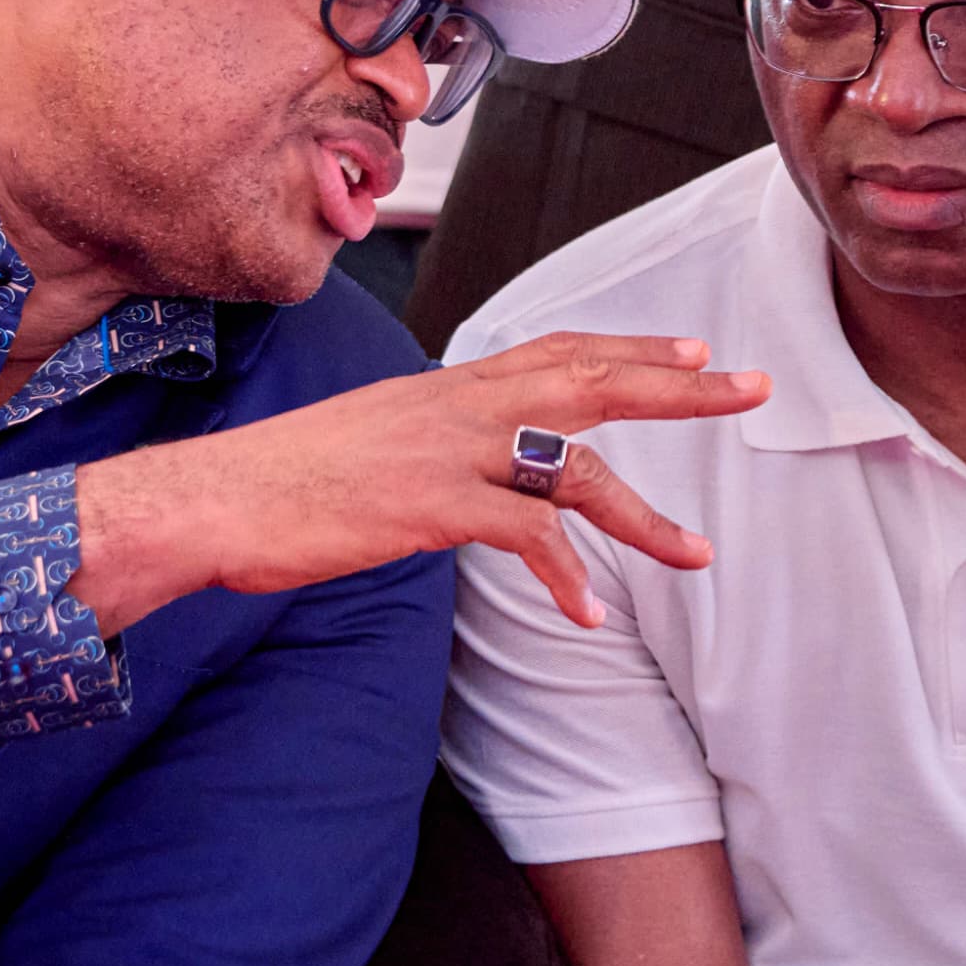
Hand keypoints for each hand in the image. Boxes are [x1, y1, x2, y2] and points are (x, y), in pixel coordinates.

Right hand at [68, 333, 770, 633]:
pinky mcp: (430, 505)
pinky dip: (565, 576)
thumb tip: (469, 466)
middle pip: (589, 381)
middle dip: (678, 387)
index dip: (629, 350)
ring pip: (573, 466)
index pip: (555, 350)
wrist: (216, 495)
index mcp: (445, 386)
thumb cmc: (284, 477)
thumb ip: (432, 440)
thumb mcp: (371, 438)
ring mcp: (446, 452)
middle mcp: (456, 404)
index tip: (691, 350)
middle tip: (749, 386)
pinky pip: (522, 536)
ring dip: (644, 514)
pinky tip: (589, 615)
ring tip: (698, 553)